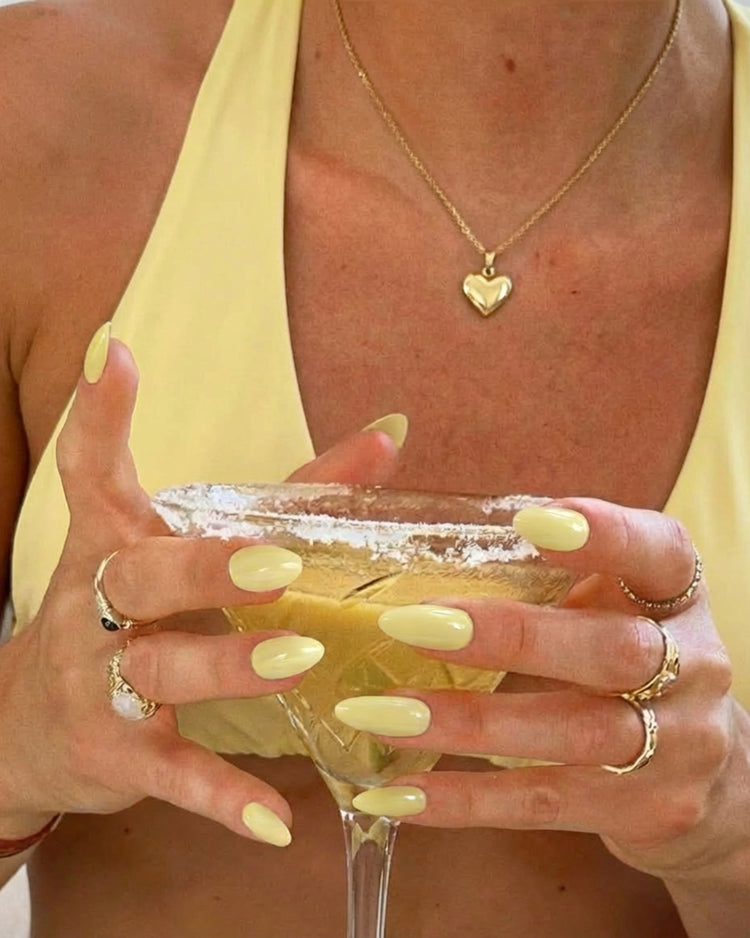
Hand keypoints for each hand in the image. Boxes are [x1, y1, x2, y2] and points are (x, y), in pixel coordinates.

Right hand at [0, 332, 399, 844]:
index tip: (111, 350)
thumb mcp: (185, 548)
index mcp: (114, 539)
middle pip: (142, 572)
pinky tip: (276, 822)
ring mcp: (100, 678)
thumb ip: (292, 492)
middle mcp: (96, 601)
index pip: (92, 466)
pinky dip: (221, 796)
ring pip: (160, 667)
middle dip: (205, 566)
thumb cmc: (132, 613)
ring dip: (227, 666)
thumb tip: (391, 435)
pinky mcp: (115, 750)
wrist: (30, 724)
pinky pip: (171, 771)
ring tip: (299, 658)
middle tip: (276, 563)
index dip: (98, 410)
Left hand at [337, 498, 749, 880]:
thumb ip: (544, 577)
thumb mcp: (609, 603)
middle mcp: (694, 665)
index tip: (531, 520)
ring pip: (575, 733)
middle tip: (411, 625)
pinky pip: (547, 803)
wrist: (705, 769)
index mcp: (675, 593)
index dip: (605, 534)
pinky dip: (467, 799)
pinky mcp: (646, 809)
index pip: (658, 552)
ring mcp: (678, 745)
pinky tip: (399, 794)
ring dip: (470, 722)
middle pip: (614, 650)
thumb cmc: (625, 657)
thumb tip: (408, 552)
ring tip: (382, 714)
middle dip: (511, 637)